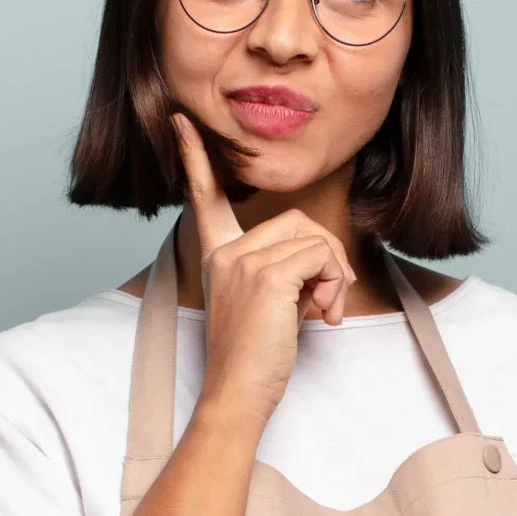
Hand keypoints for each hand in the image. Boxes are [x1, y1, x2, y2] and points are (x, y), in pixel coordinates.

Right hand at [171, 113, 358, 425]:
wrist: (237, 395)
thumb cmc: (255, 359)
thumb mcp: (268, 305)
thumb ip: (286, 272)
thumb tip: (327, 266)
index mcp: (218, 254)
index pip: (206, 196)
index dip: (194, 157)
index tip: (181, 120)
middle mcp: (226, 252)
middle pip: (297, 221)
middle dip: (326, 257)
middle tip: (329, 298)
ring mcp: (243, 261)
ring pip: (315, 239)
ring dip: (334, 276)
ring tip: (326, 311)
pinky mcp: (266, 276)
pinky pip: (321, 257)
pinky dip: (335, 284)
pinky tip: (325, 315)